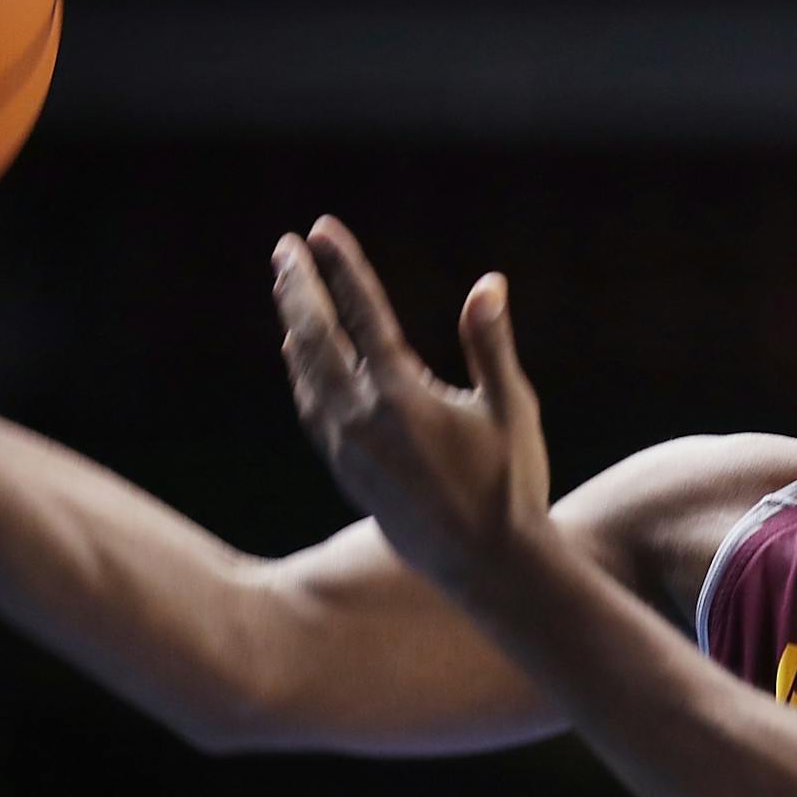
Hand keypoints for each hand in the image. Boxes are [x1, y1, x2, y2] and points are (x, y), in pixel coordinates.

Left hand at [271, 216, 552, 592]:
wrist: (485, 566)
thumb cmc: (511, 485)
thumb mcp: (511, 409)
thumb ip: (491, 344)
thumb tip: (488, 282)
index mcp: (403, 399)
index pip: (362, 316)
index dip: (342, 268)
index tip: (322, 230)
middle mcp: (363, 422)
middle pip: (316, 340)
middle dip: (299, 289)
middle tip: (285, 249)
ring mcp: (348, 450)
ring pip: (307, 375)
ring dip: (294, 328)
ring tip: (289, 291)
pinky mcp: (347, 473)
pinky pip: (311, 410)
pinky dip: (302, 374)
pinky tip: (300, 358)